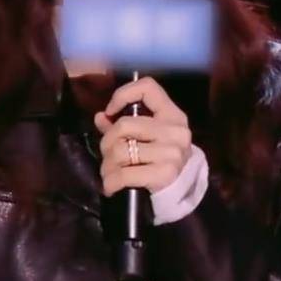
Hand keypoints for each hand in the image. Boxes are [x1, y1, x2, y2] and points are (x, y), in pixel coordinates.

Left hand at [93, 76, 192, 196]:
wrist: (180, 193)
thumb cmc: (159, 160)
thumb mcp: (146, 138)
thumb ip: (122, 126)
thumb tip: (100, 116)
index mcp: (173, 115)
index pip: (148, 88)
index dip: (123, 94)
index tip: (110, 112)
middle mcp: (175, 130)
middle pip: (124, 125)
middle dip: (107, 142)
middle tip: (107, 155)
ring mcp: (171, 152)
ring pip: (119, 150)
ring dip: (107, 165)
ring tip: (110, 173)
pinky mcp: (165, 174)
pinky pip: (123, 174)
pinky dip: (110, 182)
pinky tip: (111, 186)